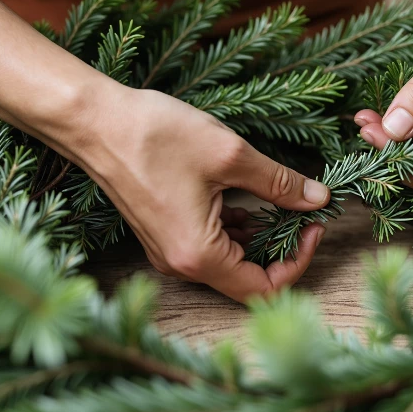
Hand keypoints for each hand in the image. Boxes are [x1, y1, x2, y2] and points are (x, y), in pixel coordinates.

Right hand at [73, 86, 329, 301]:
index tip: (313, 226)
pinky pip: (209, 247)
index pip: (264, 289)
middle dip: (281, 248)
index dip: (299, 262)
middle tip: (301, 213)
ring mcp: (169, 253)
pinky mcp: (163, 236)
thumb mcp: (229, 156)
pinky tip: (242, 200)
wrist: (94, 123)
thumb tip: (318, 198)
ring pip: (229, 262)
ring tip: (276, 201)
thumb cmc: (155, 136)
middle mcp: (182, 265)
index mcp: (199, 255)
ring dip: (258, 237)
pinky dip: (233, 229)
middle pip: (247, 279)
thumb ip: (279, 183)